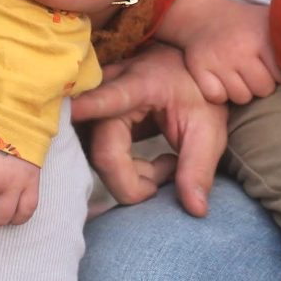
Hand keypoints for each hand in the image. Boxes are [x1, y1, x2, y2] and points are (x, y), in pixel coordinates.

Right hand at [71, 44, 226, 216]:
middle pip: (103, 150)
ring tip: (165, 166)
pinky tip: (148, 165)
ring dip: (130, 175)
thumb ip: (199, 169)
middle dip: (135, 179)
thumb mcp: (208, 130)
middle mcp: (110, 88)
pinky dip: (123, 170)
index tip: (71, 109)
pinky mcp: (91, 117)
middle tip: (171, 172)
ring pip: (97, 156)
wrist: (183, 69)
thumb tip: (195, 211)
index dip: (91, 106)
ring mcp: (95, 101)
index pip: (112, 98)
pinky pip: (97, 153)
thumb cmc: (197, 94)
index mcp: (142, 84)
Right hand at [154, 0, 280, 104]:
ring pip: (241, 97)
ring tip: (238, 71)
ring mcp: (218, 59)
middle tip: (252, 67)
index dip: (279, 72)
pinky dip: (219, 92)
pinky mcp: (198, 67)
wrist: (204, 16)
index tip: (270, 61)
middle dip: (261, 83)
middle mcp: (240, 47)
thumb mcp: (272, 24)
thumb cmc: (246, 25)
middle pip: (263, 90)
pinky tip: (221, 77)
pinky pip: (217, 97)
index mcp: (262, 36)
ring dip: (241, 89)